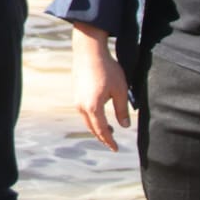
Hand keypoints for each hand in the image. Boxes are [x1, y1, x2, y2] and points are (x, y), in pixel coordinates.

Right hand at [72, 22, 130, 151]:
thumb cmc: (107, 69)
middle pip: (92, 128)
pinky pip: (83, 111)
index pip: (102, 131)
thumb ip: (122, 110)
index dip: (109, 141)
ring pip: (86, 120)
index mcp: (92, 108)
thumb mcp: (120, 90)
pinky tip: (99, 114)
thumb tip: (124, 126)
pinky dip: (92, 118)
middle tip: (112, 143)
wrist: (89, 50)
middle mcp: (81, 106)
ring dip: (97, 127)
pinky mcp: (76, 92)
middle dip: (102, 137)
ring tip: (108, 130)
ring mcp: (76, 99)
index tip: (116, 149)